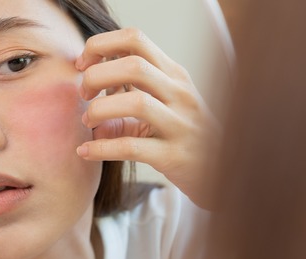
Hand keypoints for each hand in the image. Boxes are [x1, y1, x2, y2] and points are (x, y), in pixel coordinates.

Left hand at [75, 28, 218, 208]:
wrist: (222, 171)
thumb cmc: (185, 135)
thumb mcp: (164, 105)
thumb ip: (130, 93)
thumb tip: (90, 92)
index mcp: (174, 75)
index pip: (135, 39)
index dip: (101, 45)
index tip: (83, 64)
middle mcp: (180, 94)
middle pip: (133, 65)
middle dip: (97, 75)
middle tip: (84, 93)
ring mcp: (180, 124)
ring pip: (136, 102)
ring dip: (100, 109)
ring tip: (87, 122)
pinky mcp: (174, 156)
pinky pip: (132, 147)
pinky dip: (102, 148)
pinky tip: (86, 152)